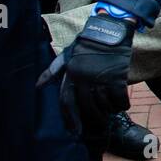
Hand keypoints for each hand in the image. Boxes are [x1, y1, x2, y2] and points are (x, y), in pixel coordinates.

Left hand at [62, 11, 134, 133]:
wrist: (110, 29)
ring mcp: (101, 79)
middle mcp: (84, 79)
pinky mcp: (117, 77)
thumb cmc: (87, 42)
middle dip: (94, 118)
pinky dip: (122, 104)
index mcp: (71, 74)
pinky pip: (119, 99)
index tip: (75, 131)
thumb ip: (53, 70)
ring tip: (112, 110)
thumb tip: (37, 85)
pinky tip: (123, 104)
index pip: (66, 102)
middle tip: (100, 123)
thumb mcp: (67, 54)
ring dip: (109, 110)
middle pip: (87, 107)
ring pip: (104, 104)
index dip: (70, 119)